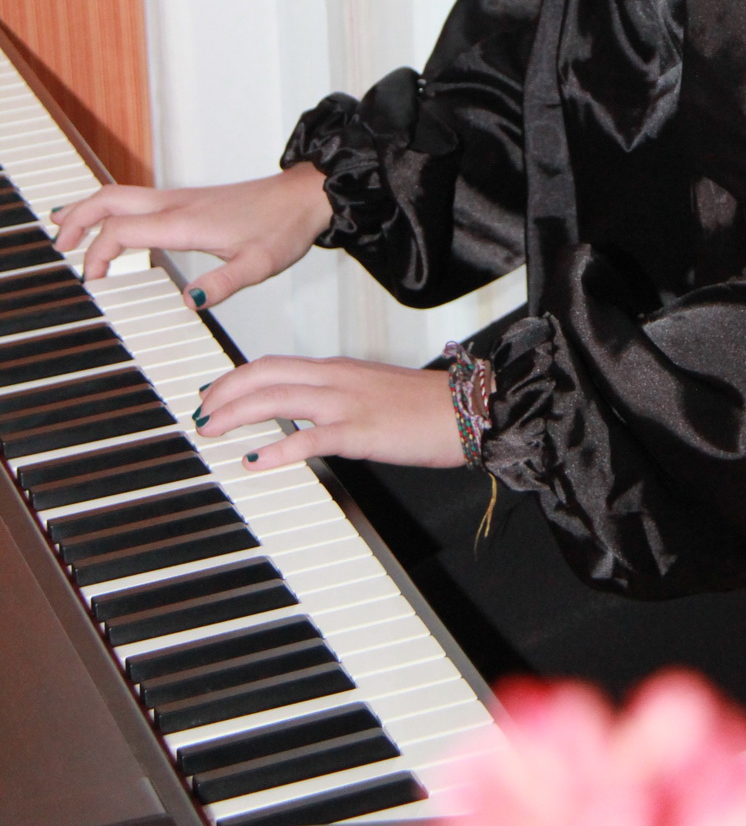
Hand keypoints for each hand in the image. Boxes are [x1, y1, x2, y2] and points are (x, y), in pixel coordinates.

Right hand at [51, 165, 332, 305]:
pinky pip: (138, 199)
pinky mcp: (190, 201)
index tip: (93, 280)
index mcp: (185, 222)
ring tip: (69, 232)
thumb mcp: (258, 264)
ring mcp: (182, 199)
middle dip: (77, 218)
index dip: (99, 253)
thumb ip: (222, 284)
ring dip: (90, 209)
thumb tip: (187, 302)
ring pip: (121, 194)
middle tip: (59, 245)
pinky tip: (113, 225)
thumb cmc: (283, 226)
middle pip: (109, 199)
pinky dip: (113, 209)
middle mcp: (177, 205)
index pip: (122, 231)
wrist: (305, 197)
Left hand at [194, 356, 464, 470]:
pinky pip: (310, 437)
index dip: (236, 377)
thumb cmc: (424, 406)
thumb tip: (304, 415)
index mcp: (338, 369)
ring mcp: (347, 404)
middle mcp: (336, 379)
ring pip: (278, 399)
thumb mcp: (371, 392)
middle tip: (199, 413)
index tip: (212, 393)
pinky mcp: (361, 431)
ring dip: (236, 414)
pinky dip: (277, 448)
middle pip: (265, 375)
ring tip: (211, 430)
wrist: (466, 410)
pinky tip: (254, 460)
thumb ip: (336, 398)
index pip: (273, 364)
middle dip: (224, 392)